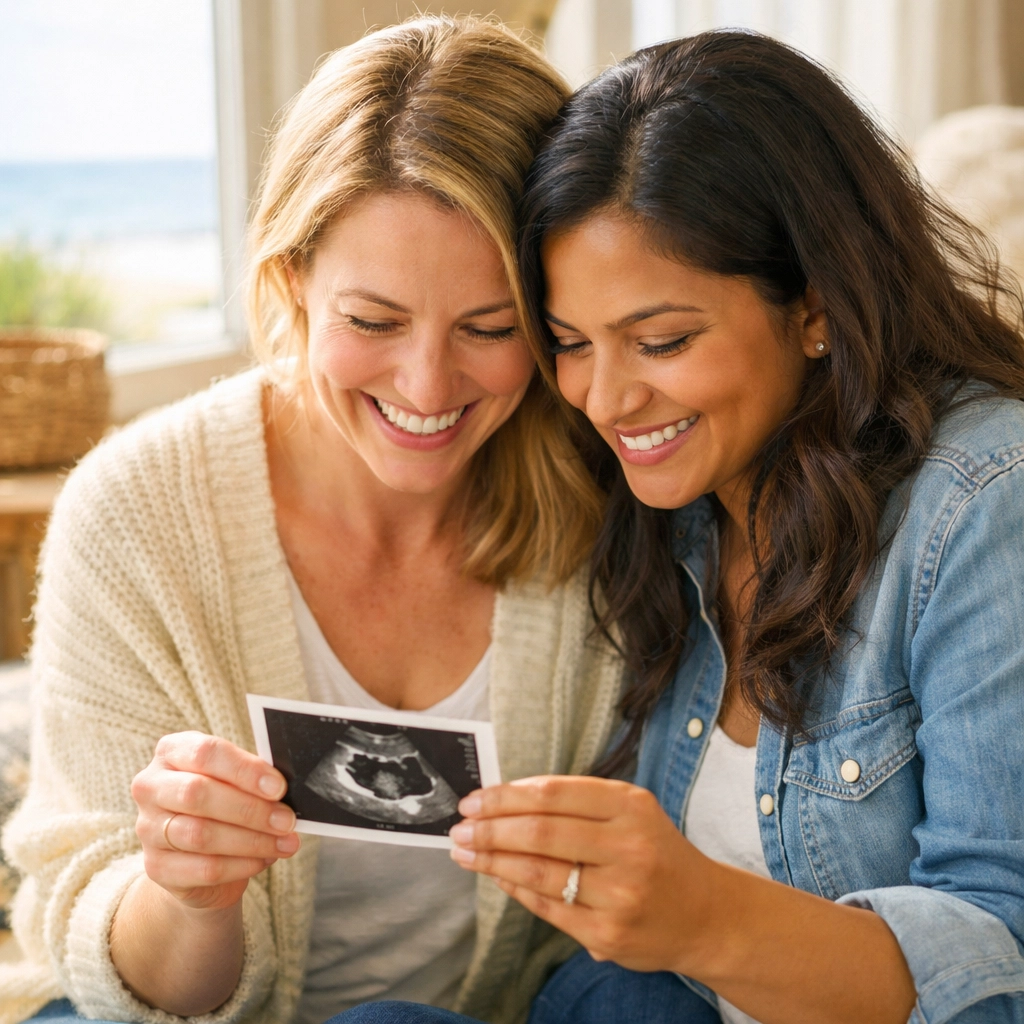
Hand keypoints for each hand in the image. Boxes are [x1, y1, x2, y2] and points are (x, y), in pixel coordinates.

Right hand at [131, 731, 299, 910]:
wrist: (197, 853)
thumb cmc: (223, 801)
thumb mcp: (235, 779)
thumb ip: (253, 776)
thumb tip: (285, 788)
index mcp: (172, 751)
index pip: (206, 753)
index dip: (244, 770)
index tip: (279, 787)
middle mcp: (151, 786)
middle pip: (198, 794)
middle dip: (250, 809)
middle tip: (286, 820)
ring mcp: (147, 828)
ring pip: (201, 834)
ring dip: (252, 840)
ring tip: (284, 842)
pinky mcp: (156, 867)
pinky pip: (204, 868)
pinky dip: (241, 865)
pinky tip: (265, 859)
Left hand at [448, 775, 712, 971]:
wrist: (705, 914)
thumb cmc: (656, 853)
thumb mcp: (630, 812)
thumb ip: (576, 803)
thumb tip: (504, 800)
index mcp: (630, 806)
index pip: (552, 794)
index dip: (505, 796)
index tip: (474, 799)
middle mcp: (628, 847)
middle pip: (540, 831)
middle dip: (490, 828)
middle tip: (460, 827)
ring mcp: (619, 894)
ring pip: (538, 871)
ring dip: (492, 859)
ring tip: (465, 851)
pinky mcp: (608, 933)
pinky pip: (547, 907)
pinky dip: (514, 889)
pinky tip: (495, 876)